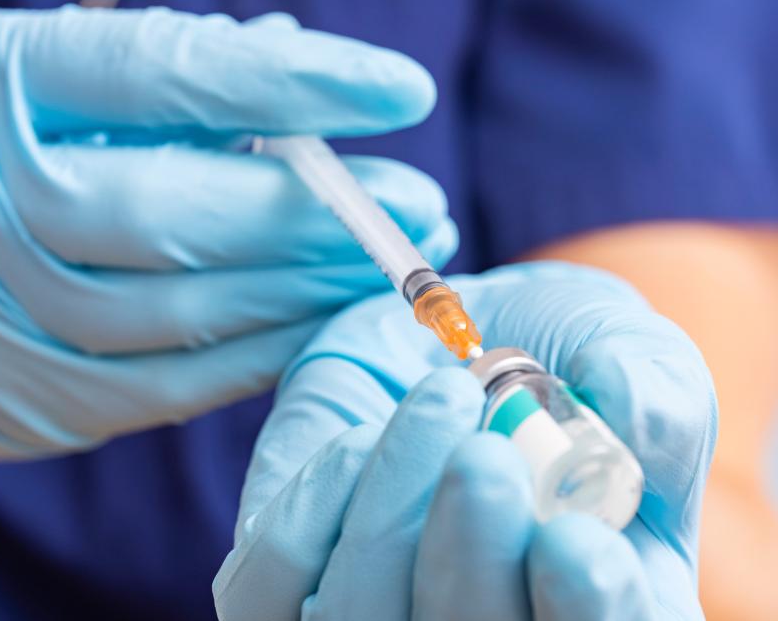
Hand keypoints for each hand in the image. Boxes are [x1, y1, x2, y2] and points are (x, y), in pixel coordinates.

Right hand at [0, 7, 453, 500]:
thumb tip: (306, 68)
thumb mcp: (37, 78)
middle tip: (421, 205)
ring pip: (184, 312)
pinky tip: (324, 324)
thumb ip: (164, 76)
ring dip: (307, 290)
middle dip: (316, 215)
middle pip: (176, 211)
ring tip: (393, 266)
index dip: (293, 83)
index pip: (160, 71)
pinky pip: (171, 387)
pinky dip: (262, 354)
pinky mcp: (26, 400)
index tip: (403, 88)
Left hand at [213, 262, 716, 619]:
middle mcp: (481, 616)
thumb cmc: (550, 348)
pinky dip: (311, 507)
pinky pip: (273, 581)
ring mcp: (374, 606)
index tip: (579, 542)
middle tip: (486, 455)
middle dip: (472, 560)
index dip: (589, 615)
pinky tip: (361, 437)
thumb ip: (650, 385)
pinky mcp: (285, 577)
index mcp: (586, 597)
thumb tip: (636, 421)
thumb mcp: (617, 343)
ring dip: (392, 517)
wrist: (448, 332)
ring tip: (440, 398)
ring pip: (356, 620)